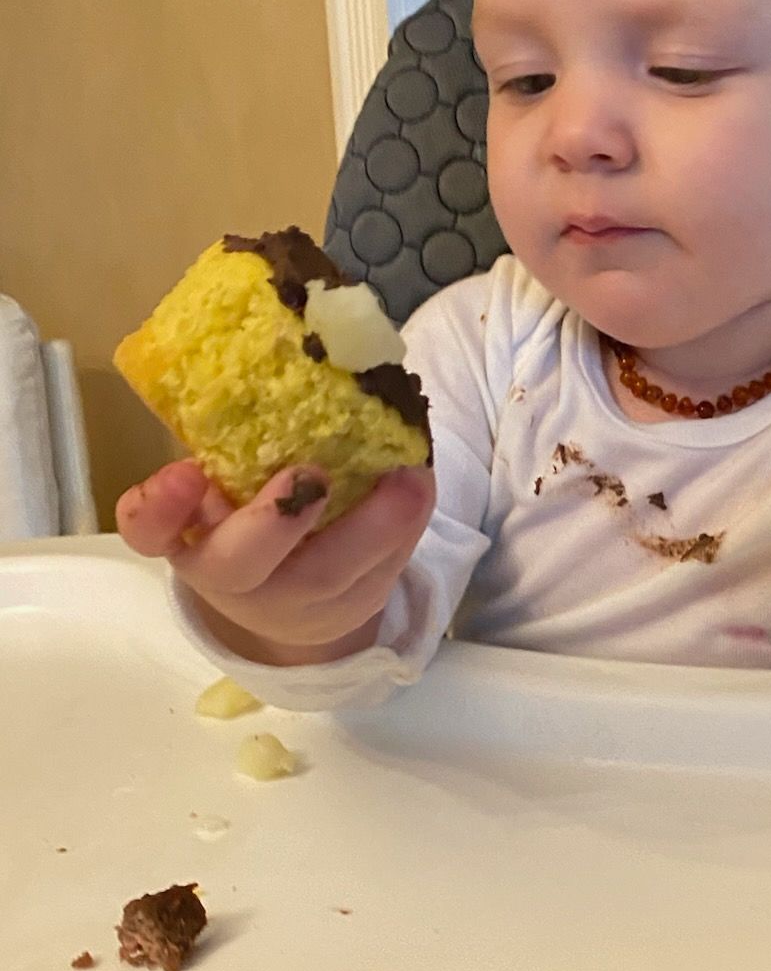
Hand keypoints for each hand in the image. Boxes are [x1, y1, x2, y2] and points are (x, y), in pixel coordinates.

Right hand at [115, 460, 435, 664]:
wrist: (293, 607)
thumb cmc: (252, 524)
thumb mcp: (225, 492)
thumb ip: (231, 449)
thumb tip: (281, 361)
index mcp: (189, 540)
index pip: (149, 532)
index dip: (158, 507)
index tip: (184, 471)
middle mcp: (234, 579)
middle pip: (239, 566)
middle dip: (275, 520)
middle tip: (312, 473)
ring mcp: (295, 603)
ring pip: (330, 576)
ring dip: (374, 523)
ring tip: (407, 477)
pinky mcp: (350, 610)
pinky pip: (382, 576)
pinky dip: (408, 529)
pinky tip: (420, 488)